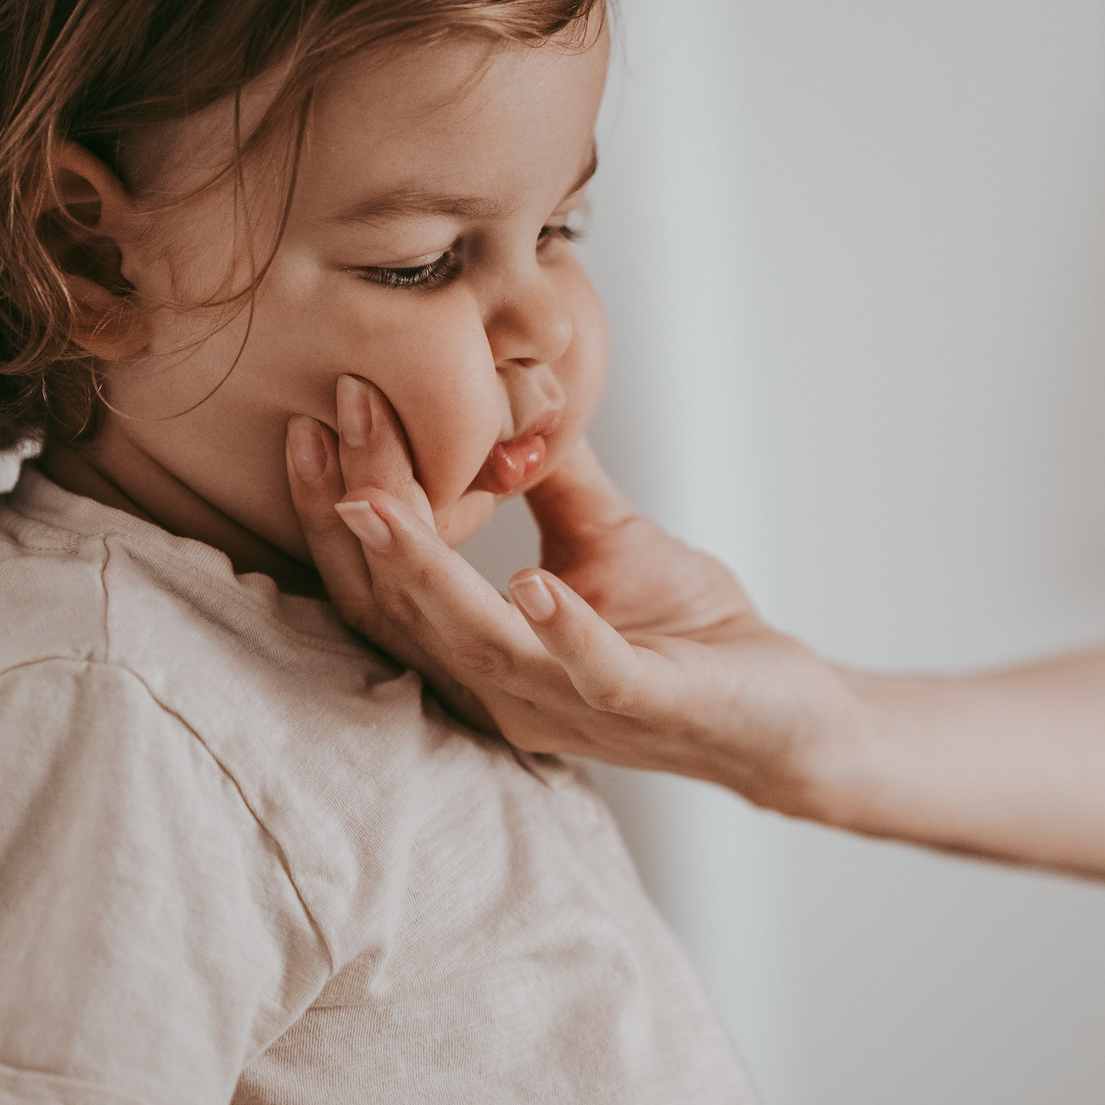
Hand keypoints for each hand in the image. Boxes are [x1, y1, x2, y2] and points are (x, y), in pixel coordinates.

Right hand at [284, 376, 864, 810]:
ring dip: (425, 567)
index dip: (341, 504)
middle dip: (358, 515)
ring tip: (379, 498)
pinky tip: (531, 581)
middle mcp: (505, 693)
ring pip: (475, 642)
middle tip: (333, 420)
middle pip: (401, 611)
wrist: (784, 717)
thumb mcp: (607, 538)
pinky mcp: (646, 706)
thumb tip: (506, 387)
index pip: (385, 583)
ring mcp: (571, 707)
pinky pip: (593, 671)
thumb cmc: (688, 636)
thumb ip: (548, 477)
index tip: (320, 414)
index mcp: (482, 656)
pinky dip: (562, 629)